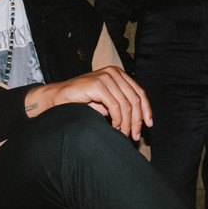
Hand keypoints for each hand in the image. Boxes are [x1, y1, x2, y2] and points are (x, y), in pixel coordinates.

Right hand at [24, 66, 152, 141]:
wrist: (59, 97)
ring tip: (122, 135)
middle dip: (137, 120)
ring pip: (126, 104)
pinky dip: (118, 120)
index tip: (149, 125)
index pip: (139, 92)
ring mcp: (106, 76)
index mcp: (118, 74)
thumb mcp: (106, 102)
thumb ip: (122, 105)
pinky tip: (114, 128)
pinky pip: (115, 106)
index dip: (146, 109)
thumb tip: (141, 121)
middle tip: (135, 136)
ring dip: (127, 123)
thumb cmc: (82, 101)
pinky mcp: (98, 84)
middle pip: (135, 99)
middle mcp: (114, 72)